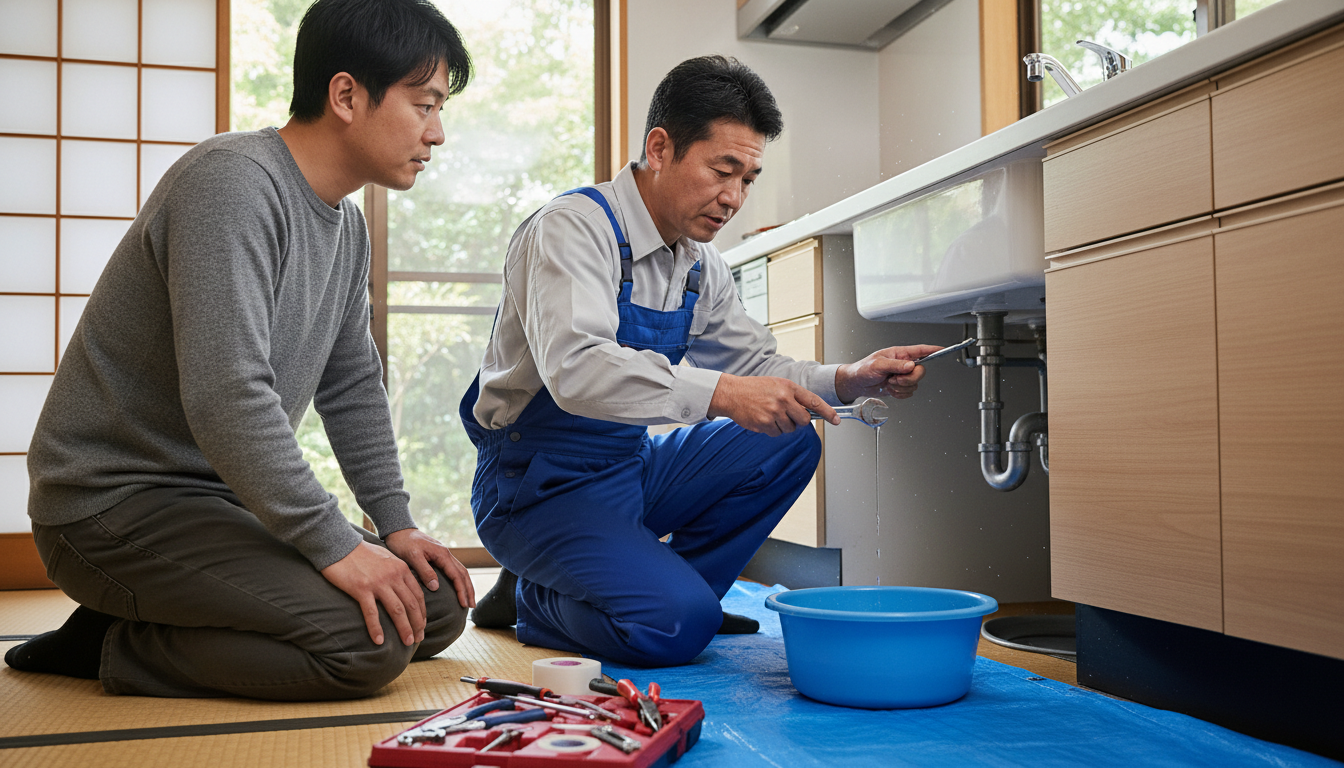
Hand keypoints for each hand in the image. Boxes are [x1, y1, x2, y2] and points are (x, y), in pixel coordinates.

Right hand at [321, 540, 425, 646]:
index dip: (422, 613)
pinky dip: (376, 628)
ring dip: (404, 628)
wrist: (339, 544)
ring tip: (407, 642)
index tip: (422, 626)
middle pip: (411, 604)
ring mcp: (378, 582)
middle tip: (419, 639)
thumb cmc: (361, 552)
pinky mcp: (361, 588)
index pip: (418, 595)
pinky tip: (379, 641)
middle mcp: (393, 576)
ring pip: (397, 610)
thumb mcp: (386, 558)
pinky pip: (372, 612)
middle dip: (417, 624)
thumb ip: (397, 571)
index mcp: (401, 568)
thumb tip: (404, 586)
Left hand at [384, 528, 475, 609]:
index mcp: (442, 554)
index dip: (461, 590)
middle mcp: (446, 554)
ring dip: (466, 586)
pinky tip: (458, 588)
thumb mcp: (412, 557)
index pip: (456, 575)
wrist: (398, 530)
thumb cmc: (403, 543)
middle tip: (472, 606)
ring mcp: (444, 555)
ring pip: (461, 571)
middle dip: (469, 590)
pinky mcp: (439, 557)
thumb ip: (425, 571)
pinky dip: (459, 580)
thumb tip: (436, 587)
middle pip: (463, 574)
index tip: (464, 604)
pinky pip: (454, 570)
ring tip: (469, 600)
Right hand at [707, 374, 836, 435]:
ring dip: (783, 426)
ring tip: (770, 414)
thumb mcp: (777, 384)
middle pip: (804, 420)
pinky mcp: (764, 423)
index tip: (837, 420)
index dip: (828, 412)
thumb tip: (809, 411)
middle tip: (788, 416)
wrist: (732, 393)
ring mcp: (774, 412)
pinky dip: (771, 430)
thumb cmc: (755, 388)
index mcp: (789, 387)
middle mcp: (783, 399)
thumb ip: (793, 396)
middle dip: (799, 421)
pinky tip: (763, 419)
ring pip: (790, 429)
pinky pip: (776, 434)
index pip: (814, 401)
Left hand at [835, 345, 942, 403]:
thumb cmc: (863, 369)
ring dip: (900, 387)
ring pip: (914, 384)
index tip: (942, 349)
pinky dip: (899, 394)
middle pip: (920, 372)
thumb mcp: (878, 365)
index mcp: (900, 354)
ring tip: (888, 383)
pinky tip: (889, 389)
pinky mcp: (900, 386)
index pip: (920, 350)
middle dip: (908, 379)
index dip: (933, 350)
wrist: (857, 384)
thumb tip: (910, 365)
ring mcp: (902, 376)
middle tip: (895, 379)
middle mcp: (903, 364)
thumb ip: (895, 365)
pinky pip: (908, 393)